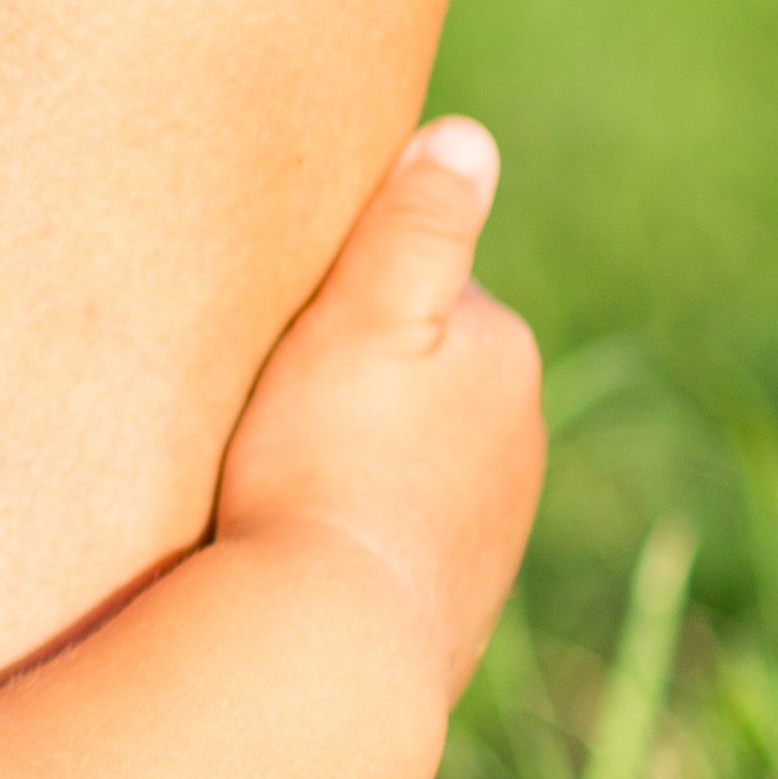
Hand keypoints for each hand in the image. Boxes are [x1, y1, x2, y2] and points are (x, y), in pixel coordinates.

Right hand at [210, 120, 543, 696]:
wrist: (330, 644)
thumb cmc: (325, 465)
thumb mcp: (360, 324)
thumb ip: (416, 228)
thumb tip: (467, 134)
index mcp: (501, 352)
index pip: (415, 284)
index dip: (337, 290)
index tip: (271, 310)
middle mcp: (520, 435)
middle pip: (417, 370)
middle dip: (354, 369)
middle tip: (258, 388)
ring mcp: (493, 523)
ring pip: (412, 450)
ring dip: (357, 446)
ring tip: (270, 462)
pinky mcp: (456, 595)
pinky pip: (402, 527)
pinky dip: (361, 517)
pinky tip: (302, 531)